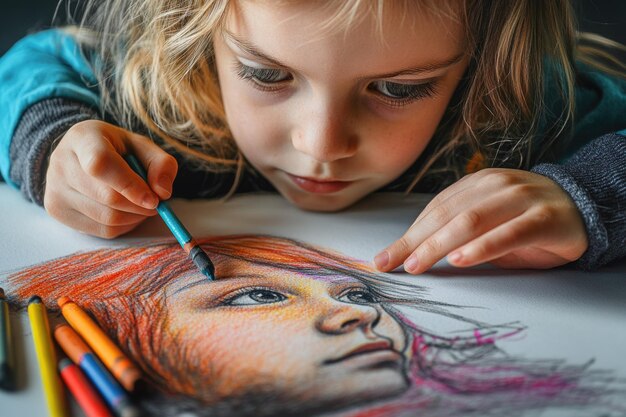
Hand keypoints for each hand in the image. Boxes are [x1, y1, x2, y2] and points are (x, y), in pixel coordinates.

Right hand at [44, 120, 177, 237]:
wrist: (80, 155)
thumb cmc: (116, 149)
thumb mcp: (142, 146)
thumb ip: (161, 164)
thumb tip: (162, 193)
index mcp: (83, 138)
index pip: (101, 164)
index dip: (130, 185)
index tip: (154, 200)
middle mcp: (61, 162)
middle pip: (107, 196)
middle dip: (139, 205)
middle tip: (155, 203)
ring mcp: (55, 189)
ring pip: (106, 218)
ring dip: (134, 217)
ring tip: (141, 205)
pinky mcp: (57, 211)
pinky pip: (101, 230)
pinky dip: (123, 226)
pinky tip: (126, 212)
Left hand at [374, 168, 587, 272]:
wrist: (583, 208)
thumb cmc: (525, 222)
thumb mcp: (487, 224)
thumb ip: (455, 232)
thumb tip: (410, 253)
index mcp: (477, 184)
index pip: (435, 210)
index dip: (408, 234)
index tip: (385, 257)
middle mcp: (496, 186)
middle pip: (447, 215)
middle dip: (415, 241)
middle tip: (393, 264)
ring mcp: (521, 199)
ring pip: (472, 221)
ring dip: (440, 244)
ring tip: (418, 264)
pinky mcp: (544, 219)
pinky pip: (508, 233)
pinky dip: (482, 247)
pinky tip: (461, 259)